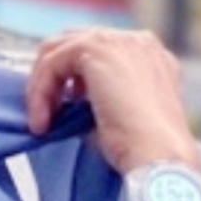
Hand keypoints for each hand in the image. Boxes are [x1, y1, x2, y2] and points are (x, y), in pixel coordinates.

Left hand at [25, 28, 200, 174]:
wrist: (159, 160)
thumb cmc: (142, 151)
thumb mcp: (119, 113)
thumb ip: (95, 94)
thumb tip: (62, 96)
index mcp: (150, 55)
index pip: (97, 52)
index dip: (73, 76)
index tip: (61, 107)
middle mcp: (136, 41)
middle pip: (75, 43)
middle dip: (53, 75)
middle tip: (43, 111)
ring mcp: (117, 40)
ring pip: (59, 51)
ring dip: (43, 86)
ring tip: (40, 121)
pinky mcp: (95, 48)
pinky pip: (53, 62)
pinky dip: (41, 90)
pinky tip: (42, 121)